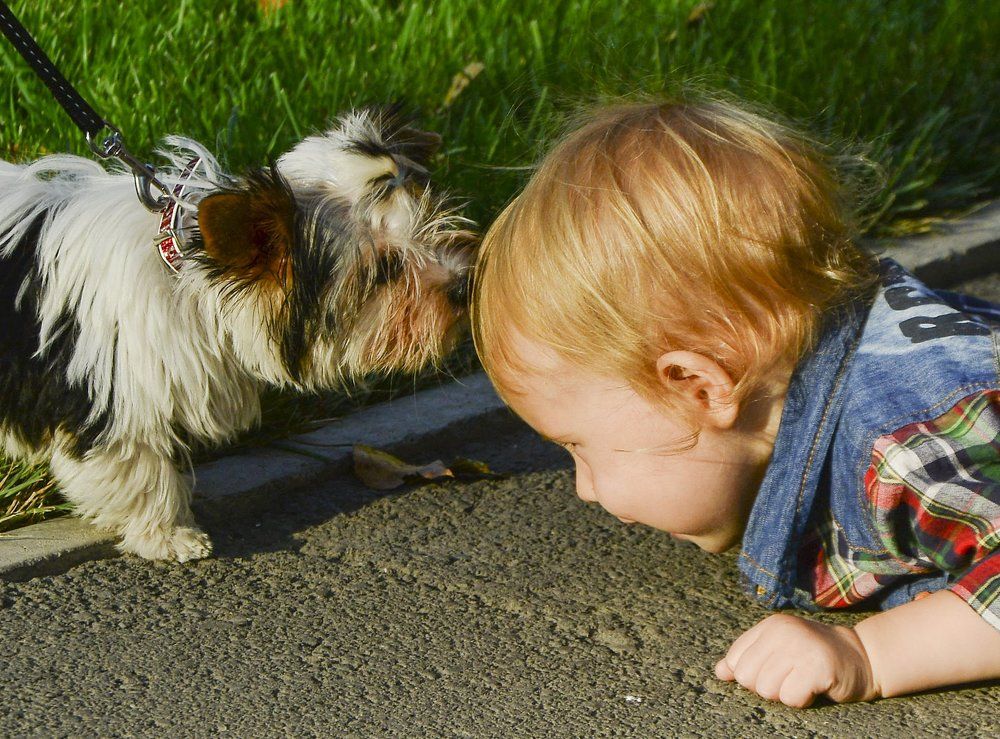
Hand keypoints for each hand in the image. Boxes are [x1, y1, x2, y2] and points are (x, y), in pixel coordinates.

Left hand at [715, 613, 879, 706]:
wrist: (864, 657)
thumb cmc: (815, 656)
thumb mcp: (779, 650)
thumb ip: (748, 657)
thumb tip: (718, 672)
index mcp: (769, 626)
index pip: (734, 660)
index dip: (751, 675)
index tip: (774, 671)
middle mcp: (782, 631)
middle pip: (746, 677)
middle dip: (766, 687)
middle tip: (791, 678)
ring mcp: (800, 646)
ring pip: (766, 690)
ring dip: (785, 694)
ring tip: (803, 681)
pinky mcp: (817, 666)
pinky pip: (790, 698)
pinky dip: (801, 700)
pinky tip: (815, 688)